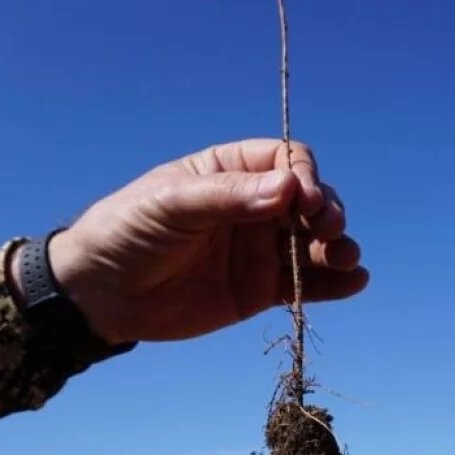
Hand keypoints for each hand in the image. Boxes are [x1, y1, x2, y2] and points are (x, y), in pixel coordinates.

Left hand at [19, 139, 368, 344]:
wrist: (100, 294)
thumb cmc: (127, 231)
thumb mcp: (171, 204)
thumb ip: (228, 197)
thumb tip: (289, 189)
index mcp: (230, 171)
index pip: (285, 160)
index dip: (304, 176)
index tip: (305, 200)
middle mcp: (253, 206)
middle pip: (311, 200)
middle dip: (328, 212)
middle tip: (331, 230)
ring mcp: (259, 249)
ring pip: (314, 243)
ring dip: (338, 248)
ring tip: (348, 260)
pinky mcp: (260, 290)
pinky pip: (306, 284)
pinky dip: (333, 285)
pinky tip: (354, 284)